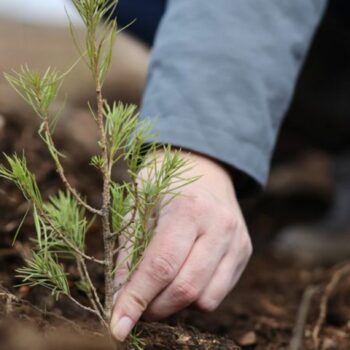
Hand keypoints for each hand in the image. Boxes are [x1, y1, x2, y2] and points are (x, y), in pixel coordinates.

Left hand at [110, 151, 252, 340]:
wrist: (203, 170)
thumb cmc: (164, 187)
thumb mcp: (138, 209)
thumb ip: (128, 254)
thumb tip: (119, 300)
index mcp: (189, 208)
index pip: (161, 266)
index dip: (136, 299)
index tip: (117, 326)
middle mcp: (220, 225)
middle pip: (185, 288)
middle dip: (153, 308)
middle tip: (134, 305)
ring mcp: (237, 240)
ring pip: (205, 299)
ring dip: (174, 305)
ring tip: (159, 287)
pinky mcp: (244, 252)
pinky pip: (217, 293)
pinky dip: (194, 297)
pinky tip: (182, 277)